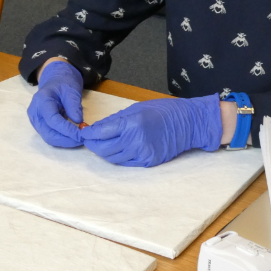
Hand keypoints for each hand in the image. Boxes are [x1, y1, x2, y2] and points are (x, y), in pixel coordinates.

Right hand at [28, 60, 84, 147]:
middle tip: (82, 139)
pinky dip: (62, 139)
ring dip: (65, 141)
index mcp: (41, 101)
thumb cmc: (63, 83)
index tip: (81, 134)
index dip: (67, 130)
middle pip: (48, 133)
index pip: (53, 120)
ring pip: (49, 137)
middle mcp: (35, 113)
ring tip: (79, 139)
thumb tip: (79, 122)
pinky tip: (73, 137)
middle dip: (66, 140)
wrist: (55, 81)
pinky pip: (50, 136)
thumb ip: (74, 105)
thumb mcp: (71, 90)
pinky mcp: (40, 126)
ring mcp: (36, 121)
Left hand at [79, 95, 221, 166]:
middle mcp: (135, 140)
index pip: (101, 132)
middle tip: (88, 141)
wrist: (187, 123)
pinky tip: (116, 149)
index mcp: (131, 123)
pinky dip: (118, 157)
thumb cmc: (162, 111)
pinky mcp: (148, 162)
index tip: (83, 133)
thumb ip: (115, 120)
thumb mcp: (136, 109)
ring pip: (113, 158)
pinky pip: (126, 162)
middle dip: (92, 145)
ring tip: (100, 145)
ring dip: (103, 152)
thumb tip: (96, 128)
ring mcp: (142, 153)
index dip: (88, 134)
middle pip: (103, 149)